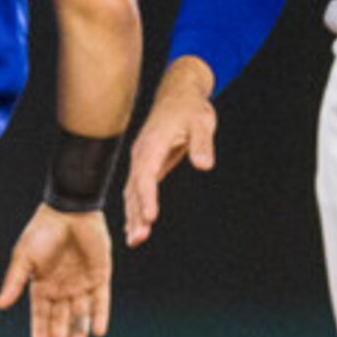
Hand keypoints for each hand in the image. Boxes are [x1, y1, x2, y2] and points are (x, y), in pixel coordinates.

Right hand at [0, 203, 111, 336]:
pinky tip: (97, 331)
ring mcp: (81, 284)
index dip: (40, 333)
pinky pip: (100, 301)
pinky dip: (99, 315)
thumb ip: (15, 282)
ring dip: (78, 333)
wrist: (70, 210)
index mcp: (41, 286)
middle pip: (60, 320)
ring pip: (80, 315)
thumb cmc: (42, 231)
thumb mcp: (24, 257)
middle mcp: (61, 289)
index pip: (40, 316)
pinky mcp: (100, 276)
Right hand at [123, 62, 217, 247]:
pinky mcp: (145, 164)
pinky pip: (136, 190)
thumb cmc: (190, 109)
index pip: (145, 175)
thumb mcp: (201, 124)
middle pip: (134, 189)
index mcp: (152, 144)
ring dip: (133, 216)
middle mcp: (141, 154)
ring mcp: (141, 160)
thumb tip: (204, 165)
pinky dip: (134, 208)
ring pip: (132, 192)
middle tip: (138, 239)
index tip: (149, 218)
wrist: (179, 95)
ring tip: (135, 240)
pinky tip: (135, 226)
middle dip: (135, 215)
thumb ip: (202, 145)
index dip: (147, 198)